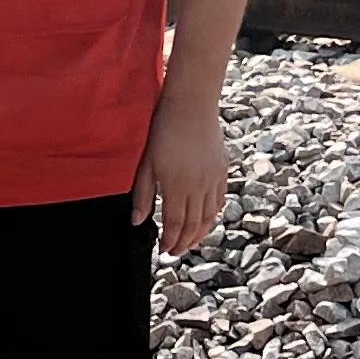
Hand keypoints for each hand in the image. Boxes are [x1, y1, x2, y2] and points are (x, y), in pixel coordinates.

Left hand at [135, 90, 229, 257]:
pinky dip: (213, 216)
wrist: (191, 105)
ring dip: (199, 234)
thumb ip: (143, 195)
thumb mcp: (146, 164)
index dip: (170, 241)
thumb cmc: (163, 131)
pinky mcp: (222, 171)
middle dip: (184, 243)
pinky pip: (220, 201)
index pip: (174, 224)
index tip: (164, 250)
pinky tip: (205, 221)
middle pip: (193, 225)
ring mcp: (213, 180)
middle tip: (176, 252)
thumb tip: (137, 222)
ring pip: (209, 217)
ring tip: (190, 243)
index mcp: (176, 187)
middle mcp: (198, 187)